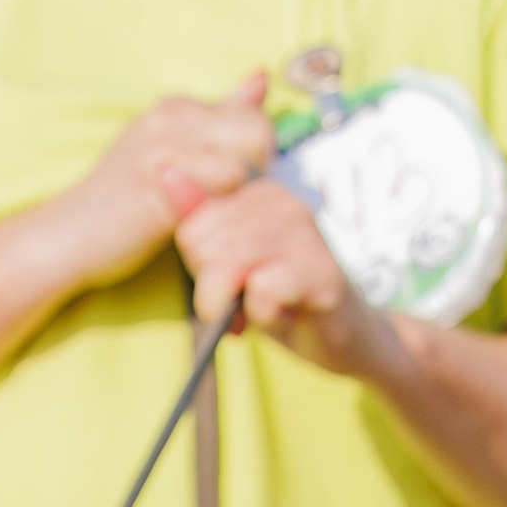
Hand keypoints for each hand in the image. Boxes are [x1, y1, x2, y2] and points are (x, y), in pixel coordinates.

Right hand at [59, 75, 274, 292]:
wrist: (66, 235)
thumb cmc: (123, 199)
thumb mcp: (171, 146)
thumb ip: (220, 115)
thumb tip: (260, 77)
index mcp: (174, 106)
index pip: (252, 117)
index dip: (254, 155)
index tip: (232, 182)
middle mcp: (169, 118)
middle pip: (256, 133)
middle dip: (256, 171)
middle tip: (228, 200)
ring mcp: (162, 149)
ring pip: (242, 164)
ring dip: (237, 197)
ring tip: (208, 213)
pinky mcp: (159, 186)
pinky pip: (218, 193)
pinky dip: (218, 214)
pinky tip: (194, 225)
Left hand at [172, 176, 397, 379]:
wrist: (345, 337)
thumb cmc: (282, 298)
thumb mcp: (229, 258)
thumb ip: (198, 218)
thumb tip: (162, 169)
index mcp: (258, 192)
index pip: (190, 229)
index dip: (204, 268)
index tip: (237, 279)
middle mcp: (281, 201)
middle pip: (202, 247)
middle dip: (217, 287)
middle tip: (254, 296)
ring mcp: (304, 233)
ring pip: (226, 267)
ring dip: (239, 305)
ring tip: (270, 305)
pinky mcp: (319, 272)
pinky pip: (262, 291)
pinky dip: (266, 316)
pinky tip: (290, 313)